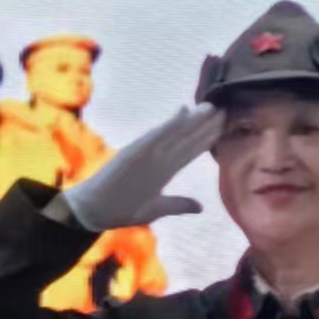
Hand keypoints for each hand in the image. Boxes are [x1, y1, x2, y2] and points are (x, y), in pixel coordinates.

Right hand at [56, 104, 223, 230]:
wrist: (93, 211)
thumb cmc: (121, 209)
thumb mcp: (156, 209)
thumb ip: (178, 204)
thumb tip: (201, 207)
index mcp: (163, 170)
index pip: (190, 150)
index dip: (207, 138)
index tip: (224, 127)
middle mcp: (157, 158)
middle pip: (186, 139)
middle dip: (205, 125)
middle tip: (224, 108)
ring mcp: (146, 153)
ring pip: (175, 134)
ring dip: (193, 120)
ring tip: (211, 106)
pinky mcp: (134, 152)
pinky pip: (156, 137)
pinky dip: (170, 124)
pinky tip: (184, 111)